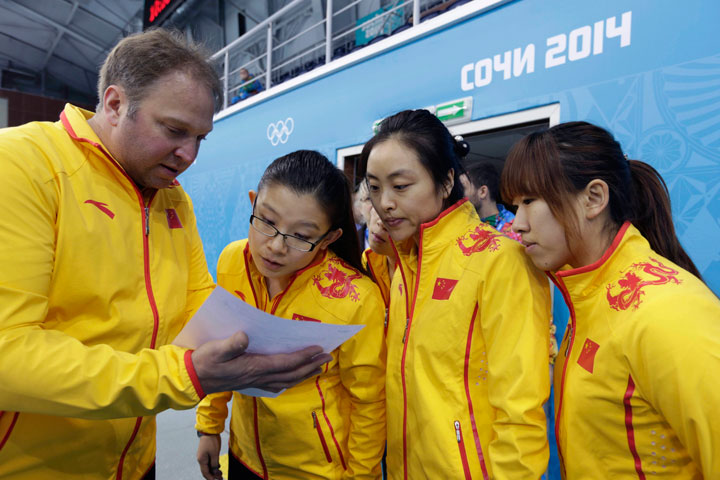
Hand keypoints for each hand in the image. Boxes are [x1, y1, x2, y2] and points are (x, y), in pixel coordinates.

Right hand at [191, 331, 332, 394]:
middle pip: (291, 373)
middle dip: (311, 365)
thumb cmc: (204, 361)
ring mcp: (255, 382)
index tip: (318, 349)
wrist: (192, 379)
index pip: (285, 363)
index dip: (303, 357)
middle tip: (327, 357)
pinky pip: (278, 384)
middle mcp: (258, 377)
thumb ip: (230, 343)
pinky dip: (291, 381)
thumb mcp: (215, 349)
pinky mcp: (251, 383)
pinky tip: (295, 378)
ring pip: (287, 381)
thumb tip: (244, 336)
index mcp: (254, 367)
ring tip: (318, 367)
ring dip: (304, 374)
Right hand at [196, 433, 221, 479]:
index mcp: (201, 460)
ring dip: (214, 470)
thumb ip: (214, 464)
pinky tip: (218, 467)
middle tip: (221, 478)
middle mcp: (201, 459)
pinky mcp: (206, 452)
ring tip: (221, 473)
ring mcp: (203, 455)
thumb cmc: (212, 442)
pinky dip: (214, 465)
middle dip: (213, 475)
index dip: (211, 478)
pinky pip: (209, 461)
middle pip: (206, 470)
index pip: (205, 473)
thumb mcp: (214, 454)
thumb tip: (214, 473)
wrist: (209, 430)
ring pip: (208, 466)